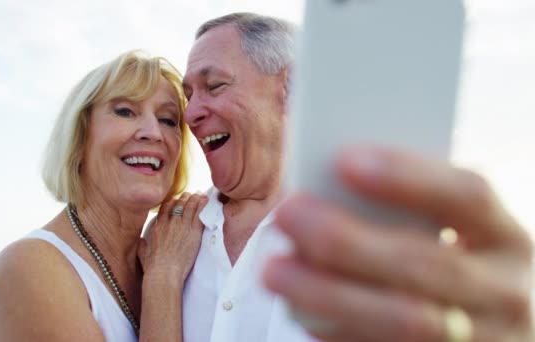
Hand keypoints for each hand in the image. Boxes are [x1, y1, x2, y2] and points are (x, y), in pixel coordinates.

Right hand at [138, 192, 207, 284]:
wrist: (164, 273)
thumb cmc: (153, 267)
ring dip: (195, 199)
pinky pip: (199, 215)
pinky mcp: (193, 232)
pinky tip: (206, 200)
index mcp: (158, 227)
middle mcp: (170, 223)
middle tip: (189, 195)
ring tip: (199, 195)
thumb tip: (140, 240)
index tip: (176, 199)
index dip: (172, 202)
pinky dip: (202, 206)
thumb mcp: (143, 253)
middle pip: (178, 205)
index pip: (165, 208)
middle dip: (184, 198)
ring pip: (189, 207)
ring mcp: (182, 227)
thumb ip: (142, 244)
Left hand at [263, 146, 532, 341]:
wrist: (492, 324)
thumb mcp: (455, 233)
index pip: (467, 196)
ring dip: (329, 294)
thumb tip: (328, 188)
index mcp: (506, 237)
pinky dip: (339, 334)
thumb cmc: (458, 263)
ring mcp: (483, 341)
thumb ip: (408, 211)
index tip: (344, 160)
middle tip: (288, 214)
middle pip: (424, 264)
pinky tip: (300, 312)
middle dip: (347, 240)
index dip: (408, 177)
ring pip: (403, 323)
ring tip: (274, 269)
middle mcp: (504, 292)